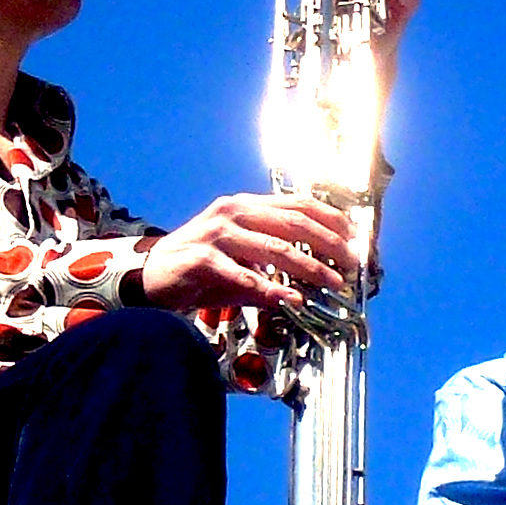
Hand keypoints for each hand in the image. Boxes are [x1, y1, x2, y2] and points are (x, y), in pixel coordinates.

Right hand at [141, 193, 364, 310]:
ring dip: (309, 267)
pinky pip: (244, 275)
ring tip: (332, 282)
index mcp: (246, 205)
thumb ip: (277, 263)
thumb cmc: (201, 266)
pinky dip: (271, 289)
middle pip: (293, 223)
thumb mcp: (243, 258)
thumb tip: (321, 276)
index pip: (298, 204)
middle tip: (351, 263)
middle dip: (329, 243)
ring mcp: (216, 234)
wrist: (149, 276)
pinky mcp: (201, 259)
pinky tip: (291, 300)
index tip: (356, 237)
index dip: (332, 219)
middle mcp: (233, 212)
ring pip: (274, 248)